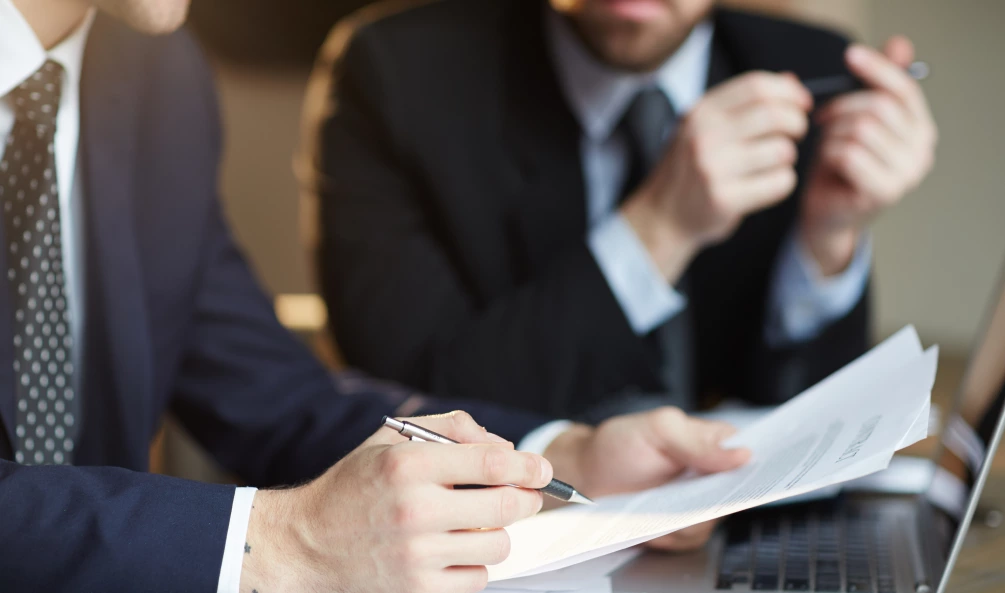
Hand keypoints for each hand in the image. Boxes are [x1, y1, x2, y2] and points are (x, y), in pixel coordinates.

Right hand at [240, 411, 551, 592]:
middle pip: (506, 505)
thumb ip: (449, 427)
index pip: (493, 463)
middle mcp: (414, 509)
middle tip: (528, 496)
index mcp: (408, 464)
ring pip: (498, 545)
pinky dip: (474, 564)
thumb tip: (502, 444)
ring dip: (498, 533)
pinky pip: (477, 578)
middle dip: (528, 499)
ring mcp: (416, 555)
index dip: (528, 465)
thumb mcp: (389, 439)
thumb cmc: (353, 487)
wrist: (306, 544)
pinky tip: (454, 550)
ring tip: (477, 524)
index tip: (541, 469)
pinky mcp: (418, 590)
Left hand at [543, 407, 750, 550]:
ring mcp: (698, 502)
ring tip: (657, 506)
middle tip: (689, 497)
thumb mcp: (657, 429)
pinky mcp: (682, 527)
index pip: (754, 453)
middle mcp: (711, 473)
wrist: (587, 477)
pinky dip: (670, 534)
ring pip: (714, 520)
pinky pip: (691, 537)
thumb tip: (742, 454)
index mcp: (713, 440)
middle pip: (738, 493)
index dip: (763, 466)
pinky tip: (652, 522)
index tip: (757, 478)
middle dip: (717, 499)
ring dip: (686, 518)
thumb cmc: (618, 445)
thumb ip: (698, 440)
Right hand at [622, 72, 811, 281]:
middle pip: (774, 115)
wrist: (662, 215)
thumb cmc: (691, 168)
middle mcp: (703, 136)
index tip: (802, 105)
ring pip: (781, 150)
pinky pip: (779, 182)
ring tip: (773, 163)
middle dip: (796, 123)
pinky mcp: (724, 199)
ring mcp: (712, 168)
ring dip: (788, 157)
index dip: (789, 92)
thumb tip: (793, 82)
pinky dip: (783, 183)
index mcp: (700, 112)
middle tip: (795, 134)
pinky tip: (767, 185)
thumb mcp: (705, 127)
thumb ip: (743, 104)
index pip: (757, 86)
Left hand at [802, 36, 937, 274]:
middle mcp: (923, 150)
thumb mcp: (854, 120)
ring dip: (832, 134)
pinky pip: (849, 153)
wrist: (827, 215)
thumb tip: (899, 44)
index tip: (850, 55)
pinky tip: (827, 165)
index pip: (904, 89)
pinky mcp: (885, 191)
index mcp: (920, 129)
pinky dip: (830, 154)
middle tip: (821, 118)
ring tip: (827, 147)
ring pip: (861, 129)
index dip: (877, 69)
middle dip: (841, 107)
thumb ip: (874, 86)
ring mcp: (907, 173)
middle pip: (878, 107)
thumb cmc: (838, 166)